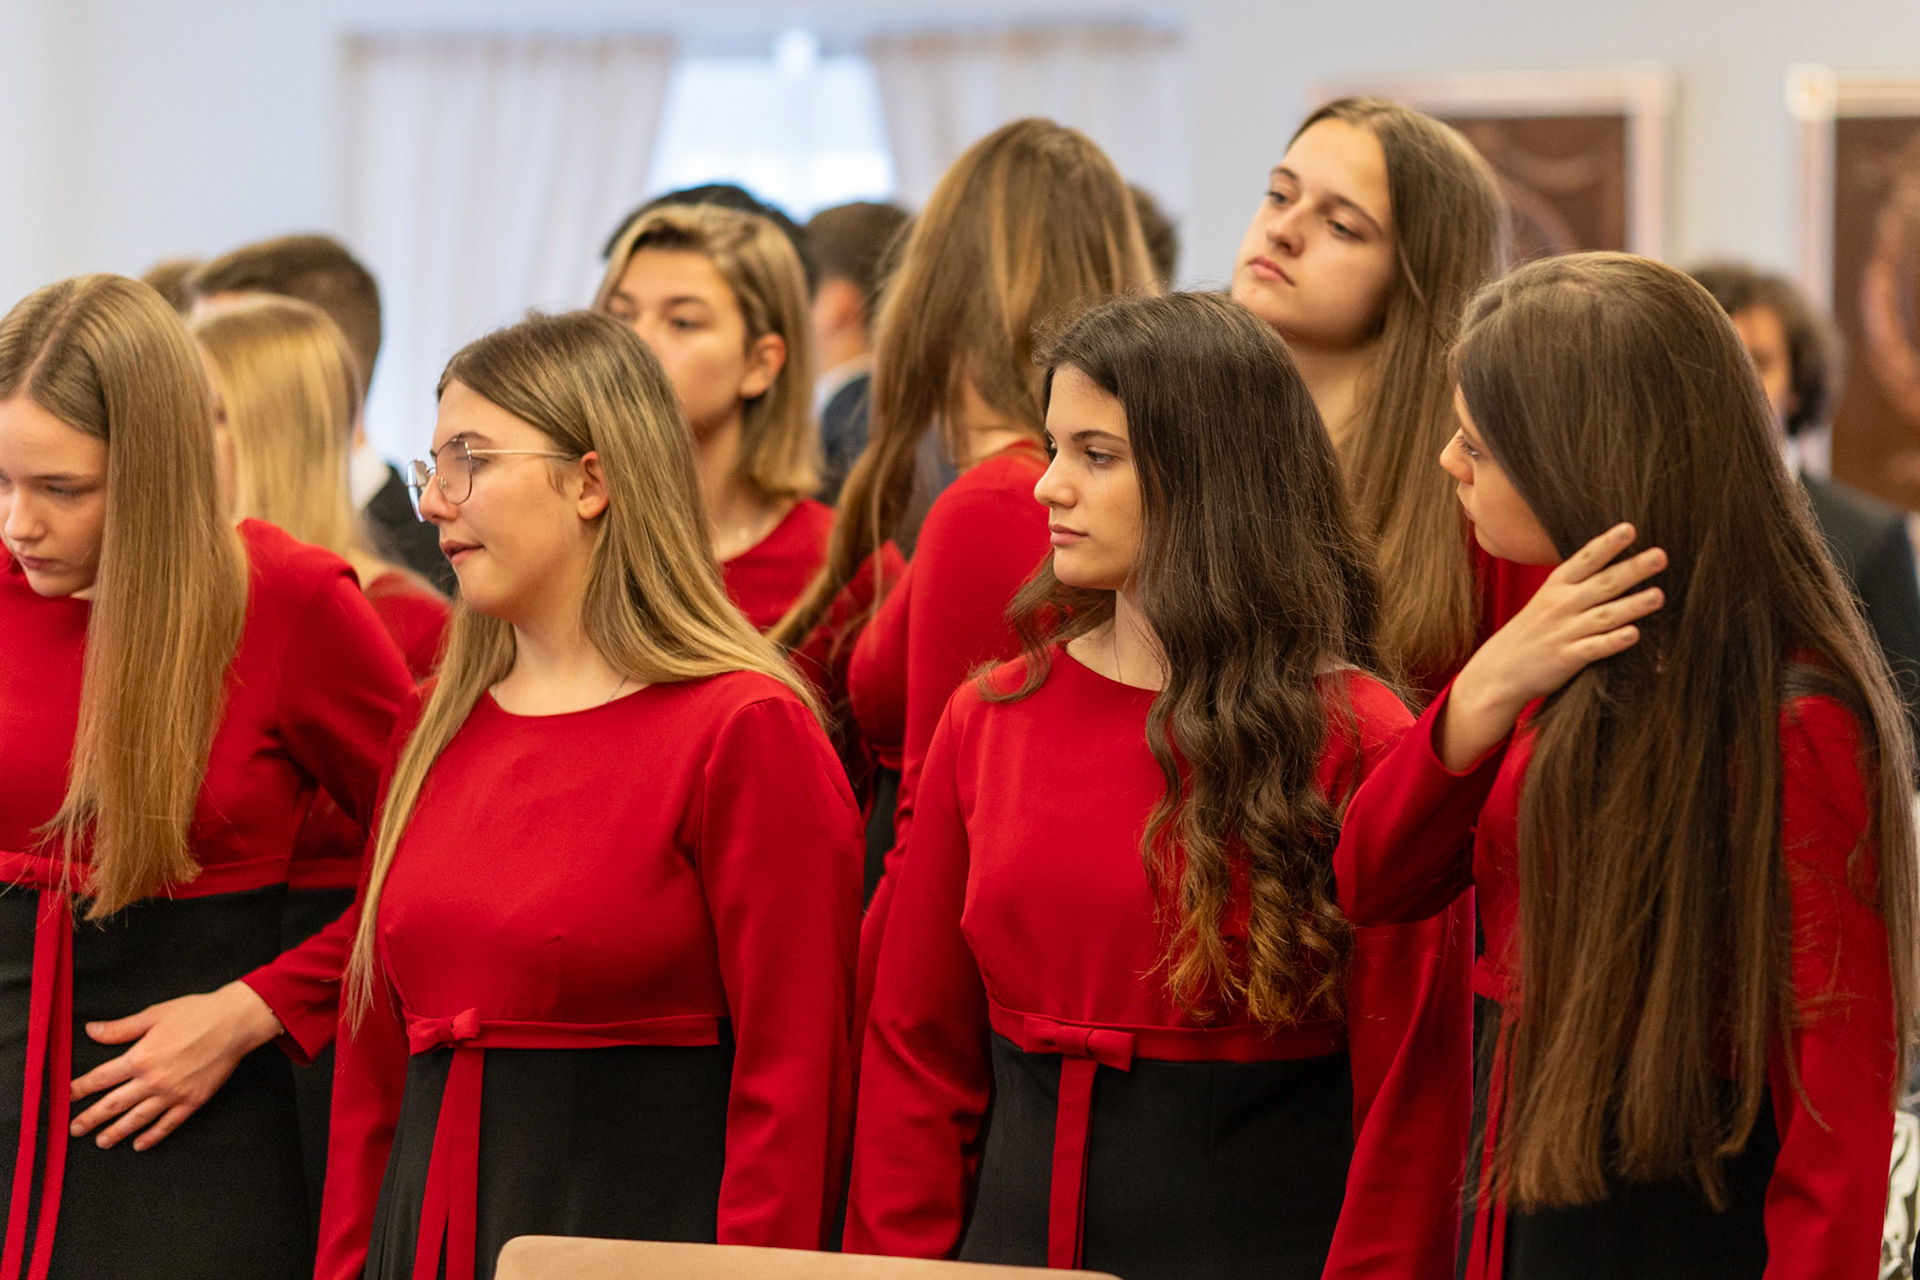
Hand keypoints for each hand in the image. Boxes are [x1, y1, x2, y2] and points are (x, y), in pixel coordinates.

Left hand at [69, 981, 283, 1151]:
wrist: (234, 1023)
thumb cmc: (195, 1014)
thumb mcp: (154, 1015)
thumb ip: (120, 1029)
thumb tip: (90, 1031)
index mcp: (140, 1058)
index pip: (100, 1079)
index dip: (80, 1089)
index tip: (67, 1097)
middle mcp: (152, 1080)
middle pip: (112, 1105)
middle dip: (90, 1119)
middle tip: (74, 1130)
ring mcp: (173, 1094)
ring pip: (137, 1119)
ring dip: (115, 1133)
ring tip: (101, 1142)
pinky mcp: (192, 1101)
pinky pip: (168, 1124)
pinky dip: (152, 1137)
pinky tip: (140, 1144)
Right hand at [1439, 523, 1666, 769]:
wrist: (1499, 670)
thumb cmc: (1530, 632)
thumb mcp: (1547, 598)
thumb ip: (1578, 582)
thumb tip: (1616, 563)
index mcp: (1556, 586)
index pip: (1585, 560)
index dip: (1607, 544)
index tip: (1629, 529)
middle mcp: (1561, 605)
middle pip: (1603, 584)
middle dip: (1632, 569)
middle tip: (1660, 556)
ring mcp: (1564, 632)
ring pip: (1604, 615)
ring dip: (1632, 605)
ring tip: (1658, 595)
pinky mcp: (1566, 659)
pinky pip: (1593, 648)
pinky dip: (1613, 641)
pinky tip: (1634, 634)